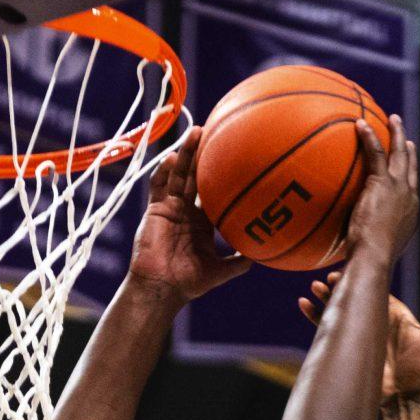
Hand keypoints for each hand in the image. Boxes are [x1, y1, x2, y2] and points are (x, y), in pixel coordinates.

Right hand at [126, 127, 248, 302]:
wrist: (163, 288)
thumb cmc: (190, 282)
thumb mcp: (222, 270)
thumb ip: (240, 261)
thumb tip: (264, 254)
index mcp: (202, 221)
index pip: (213, 190)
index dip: (221, 172)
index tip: (234, 154)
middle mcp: (186, 210)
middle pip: (196, 175)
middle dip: (204, 153)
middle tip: (216, 130)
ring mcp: (170, 207)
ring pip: (178, 174)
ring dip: (185, 152)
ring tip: (196, 132)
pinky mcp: (155, 209)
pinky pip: (158, 186)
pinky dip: (164, 171)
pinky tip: (172, 157)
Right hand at [298, 281, 419, 404]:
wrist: (403, 398)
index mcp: (393, 313)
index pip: (375, 290)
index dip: (363, 278)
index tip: (351, 268)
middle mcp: (375, 320)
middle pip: (354, 296)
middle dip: (340, 285)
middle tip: (327, 277)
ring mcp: (360, 335)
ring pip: (338, 310)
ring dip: (325, 298)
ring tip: (314, 287)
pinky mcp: (347, 349)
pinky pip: (327, 330)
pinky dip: (314, 317)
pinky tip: (303, 305)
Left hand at [341, 117, 418, 266]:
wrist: (373, 258)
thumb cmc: (367, 262)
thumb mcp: (369, 251)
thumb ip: (363, 241)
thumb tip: (346, 248)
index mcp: (409, 214)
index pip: (410, 188)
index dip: (409, 174)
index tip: (407, 164)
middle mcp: (409, 198)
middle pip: (411, 167)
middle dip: (408, 150)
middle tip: (406, 137)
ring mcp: (399, 189)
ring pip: (400, 154)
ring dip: (396, 134)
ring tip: (392, 119)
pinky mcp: (383, 183)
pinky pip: (376, 153)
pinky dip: (370, 137)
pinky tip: (360, 124)